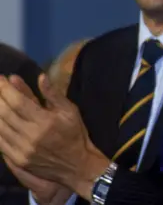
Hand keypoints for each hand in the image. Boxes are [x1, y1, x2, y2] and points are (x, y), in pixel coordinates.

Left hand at [1, 76, 70, 204]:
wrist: (76, 165)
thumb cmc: (75, 134)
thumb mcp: (70, 110)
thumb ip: (53, 94)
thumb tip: (40, 77)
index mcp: (45, 121)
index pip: (18, 102)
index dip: (7, 89)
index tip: (1, 78)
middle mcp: (31, 135)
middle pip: (5, 113)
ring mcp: (22, 149)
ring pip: (0, 127)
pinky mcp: (17, 159)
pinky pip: (0, 141)